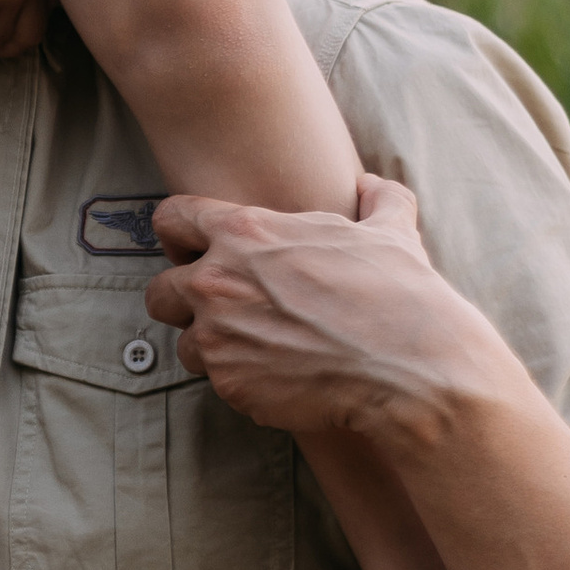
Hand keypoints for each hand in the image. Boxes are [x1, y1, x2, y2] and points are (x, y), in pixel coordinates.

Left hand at [146, 174, 511, 445]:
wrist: (411, 366)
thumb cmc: (400, 293)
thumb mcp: (390, 230)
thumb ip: (375, 200)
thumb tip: (372, 186)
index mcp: (244, 234)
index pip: (171, 219)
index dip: (179, 235)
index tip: (192, 249)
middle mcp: (217, 283)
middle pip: (159, 291)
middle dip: (181, 300)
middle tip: (219, 310)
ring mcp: (219, 337)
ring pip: (184, 343)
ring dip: (212, 347)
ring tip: (255, 349)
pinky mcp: (231, 384)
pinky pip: (218, 382)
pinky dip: (242, 380)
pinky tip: (279, 376)